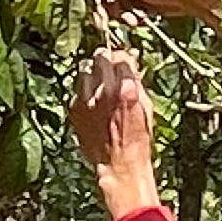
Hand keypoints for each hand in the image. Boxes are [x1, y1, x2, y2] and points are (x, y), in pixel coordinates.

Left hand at [72, 43, 162, 220]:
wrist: (118, 164)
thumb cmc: (138, 138)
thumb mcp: (147, 107)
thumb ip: (137, 81)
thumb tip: (132, 61)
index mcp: (127, 89)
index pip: (121, 56)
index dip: (123, 56)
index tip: (123, 59)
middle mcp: (104, 91)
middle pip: (100, 56)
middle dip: (106, 58)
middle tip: (108, 65)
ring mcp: (86, 100)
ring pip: (84, 68)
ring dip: (92, 71)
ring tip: (98, 81)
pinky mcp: (74, 109)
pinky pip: (76, 88)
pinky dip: (84, 90)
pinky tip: (91, 100)